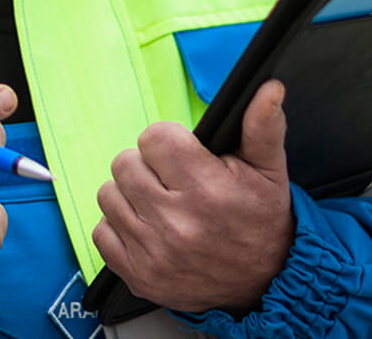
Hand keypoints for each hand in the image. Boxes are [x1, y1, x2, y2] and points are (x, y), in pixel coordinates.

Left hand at [91, 79, 293, 313]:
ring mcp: (154, 252)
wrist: (265, 283)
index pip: (153, 138)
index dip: (166, 140)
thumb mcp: (269, 171)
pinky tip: (147, 226)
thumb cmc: (261, 221)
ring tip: (158, 202)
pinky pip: (101, 234)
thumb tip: (269, 89)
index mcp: (206, 189)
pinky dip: (119, 228)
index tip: (180, 154)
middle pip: (124, 164)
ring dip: (129, 194)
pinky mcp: (139, 276)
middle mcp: (177, 222)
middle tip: (170, 179)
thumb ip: (263, 127)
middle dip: (146, 165)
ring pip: (108, 195)